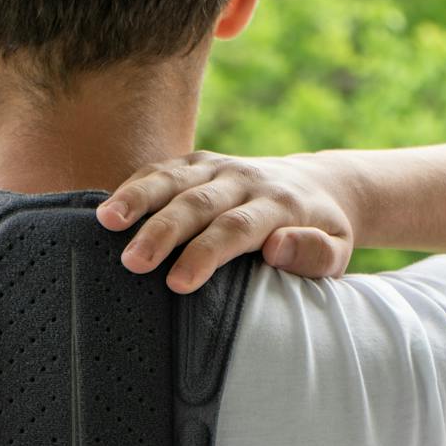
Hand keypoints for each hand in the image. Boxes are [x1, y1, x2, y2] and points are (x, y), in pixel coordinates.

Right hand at [95, 151, 354, 292]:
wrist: (318, 184)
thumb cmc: (320, 232)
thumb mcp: (338, 251)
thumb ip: (315, 254)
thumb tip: (277, 247)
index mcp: (279, 205)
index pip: (237, 228)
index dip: (206, 253)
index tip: (178, 283)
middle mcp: (245, 180)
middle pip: (199, 203)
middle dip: (163, 231)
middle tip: (133, 263)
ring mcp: (219, 167)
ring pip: (174, 179)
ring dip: (138, 199)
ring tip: (107, 222)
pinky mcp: (199, 162)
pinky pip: (162, 169)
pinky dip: (134, 185)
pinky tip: (107, 208)